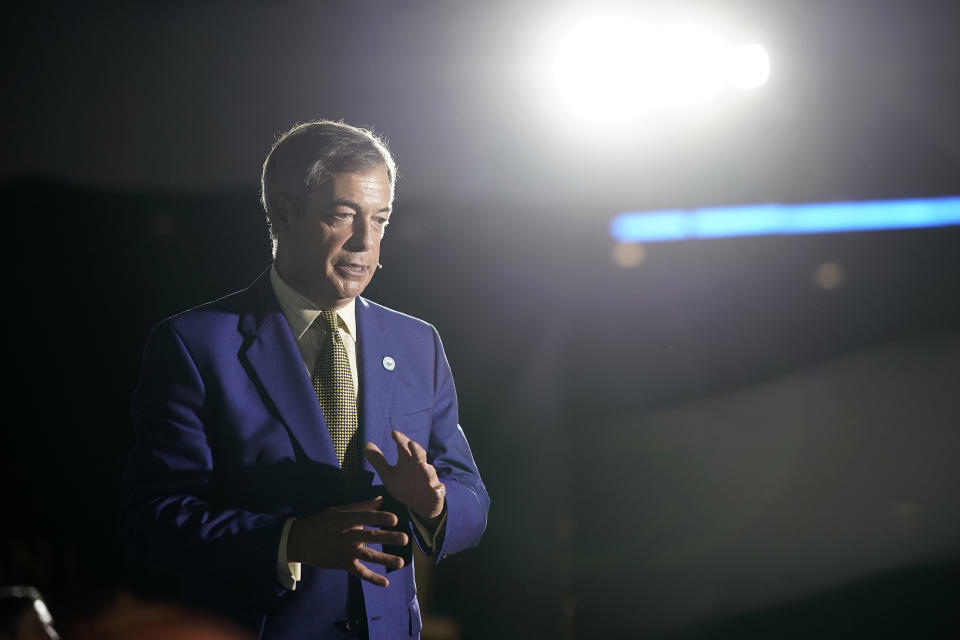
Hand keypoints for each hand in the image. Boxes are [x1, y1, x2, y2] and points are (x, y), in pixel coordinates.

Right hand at [286, 497, 408, 586]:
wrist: (299, 541)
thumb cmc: (322, 522)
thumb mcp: (339, 510)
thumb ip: (361, 506)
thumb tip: (381, 499)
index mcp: (345, 519)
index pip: (365, 517)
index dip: (380, 517)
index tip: (395, 518)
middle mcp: (346, 535)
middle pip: (370, 537)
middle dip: (388, 538)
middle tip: (404, 539)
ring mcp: (345, 551)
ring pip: (367, 556)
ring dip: (384, 560)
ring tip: (400, 563)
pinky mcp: (343, 564)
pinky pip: (360, 572)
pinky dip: (372, 578)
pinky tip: (385, 583)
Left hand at [364, 430, 445, 522]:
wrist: (421, 503)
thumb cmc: (404, 485)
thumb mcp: (388, 474)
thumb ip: (378, 460)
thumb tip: (366, 443)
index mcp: (407, 461)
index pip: (404, 447)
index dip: (400, 440)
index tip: (394, 433)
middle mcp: (419, 466)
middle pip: (419, 455)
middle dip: (415, 450)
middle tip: (410, 443)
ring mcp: (429, 478)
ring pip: (429, 471)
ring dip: (427, 469)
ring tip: (424, 466)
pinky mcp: (436, 491)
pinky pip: (437, 489)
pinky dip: (437, 488)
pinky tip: (435, 487)